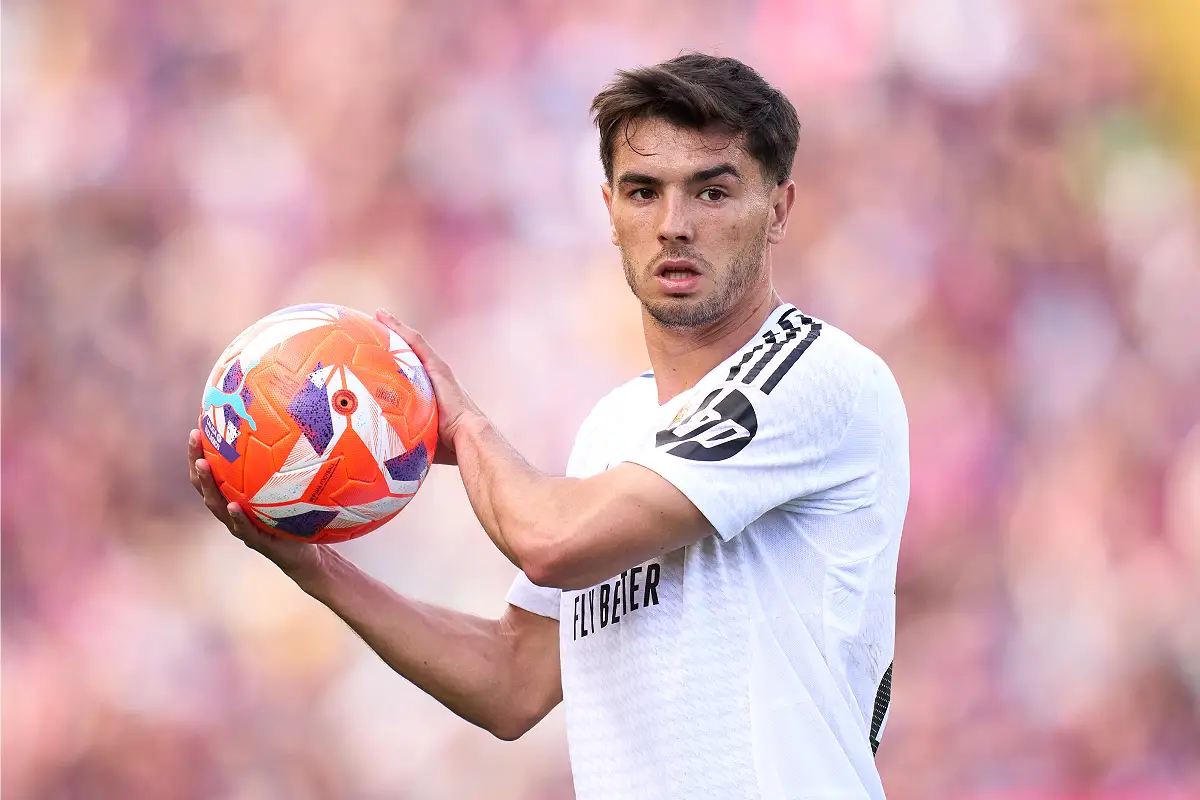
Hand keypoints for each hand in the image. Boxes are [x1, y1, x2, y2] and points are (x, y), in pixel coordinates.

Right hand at [188, 430, 328, 586]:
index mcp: (236, 496)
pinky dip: (237, 517)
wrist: (307, 554)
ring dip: (208, 485)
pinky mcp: (255, 541)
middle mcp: (232, 510)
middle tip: (194, 438)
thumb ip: (288, 465)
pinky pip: (243, 528)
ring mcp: (240, 526)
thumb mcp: (292, 488)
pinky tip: (233, 506)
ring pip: (217, 505)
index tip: (198, 424)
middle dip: (197, 461)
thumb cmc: (297, 517)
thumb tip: (297, 428)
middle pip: (205, 485)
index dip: (201, 450)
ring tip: (203, 465)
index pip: (212, 471)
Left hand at [375, 308, 484, 465]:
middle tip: (376, 328)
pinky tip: (384, 316)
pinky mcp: (437, 366)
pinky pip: (415, 342)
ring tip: (379, 315)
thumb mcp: (422, 438)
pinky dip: (399, 328)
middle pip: (413, 353)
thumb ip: (406, 440)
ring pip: (413, 343)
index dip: (399, 361)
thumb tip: (382, 455)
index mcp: (435, 393)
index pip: (414, 373)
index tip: (384, 354)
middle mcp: (438, 376)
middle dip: (397, 340)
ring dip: (397, 328)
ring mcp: (438, 370)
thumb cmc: (449, 446)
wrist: (469, 437)